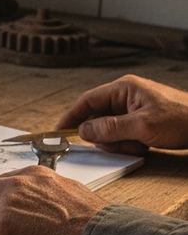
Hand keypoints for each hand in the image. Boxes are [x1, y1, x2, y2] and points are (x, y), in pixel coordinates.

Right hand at [56, 75, 187, 153]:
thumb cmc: (182, 120)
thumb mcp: (142, 127)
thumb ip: (109, 128)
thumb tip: (83, 131)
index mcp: (124, 88)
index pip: (87, 101)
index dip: (71, 117)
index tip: (59, 131)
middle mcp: (126, 95)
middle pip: (98, 117)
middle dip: (105, 136)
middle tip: (118, 145)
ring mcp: (134, 108)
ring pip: (111, 129)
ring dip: (120, 142)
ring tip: (139, 145)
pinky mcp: (142, 120)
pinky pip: (124, 134)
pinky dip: (130, 143)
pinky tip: (145, 146)